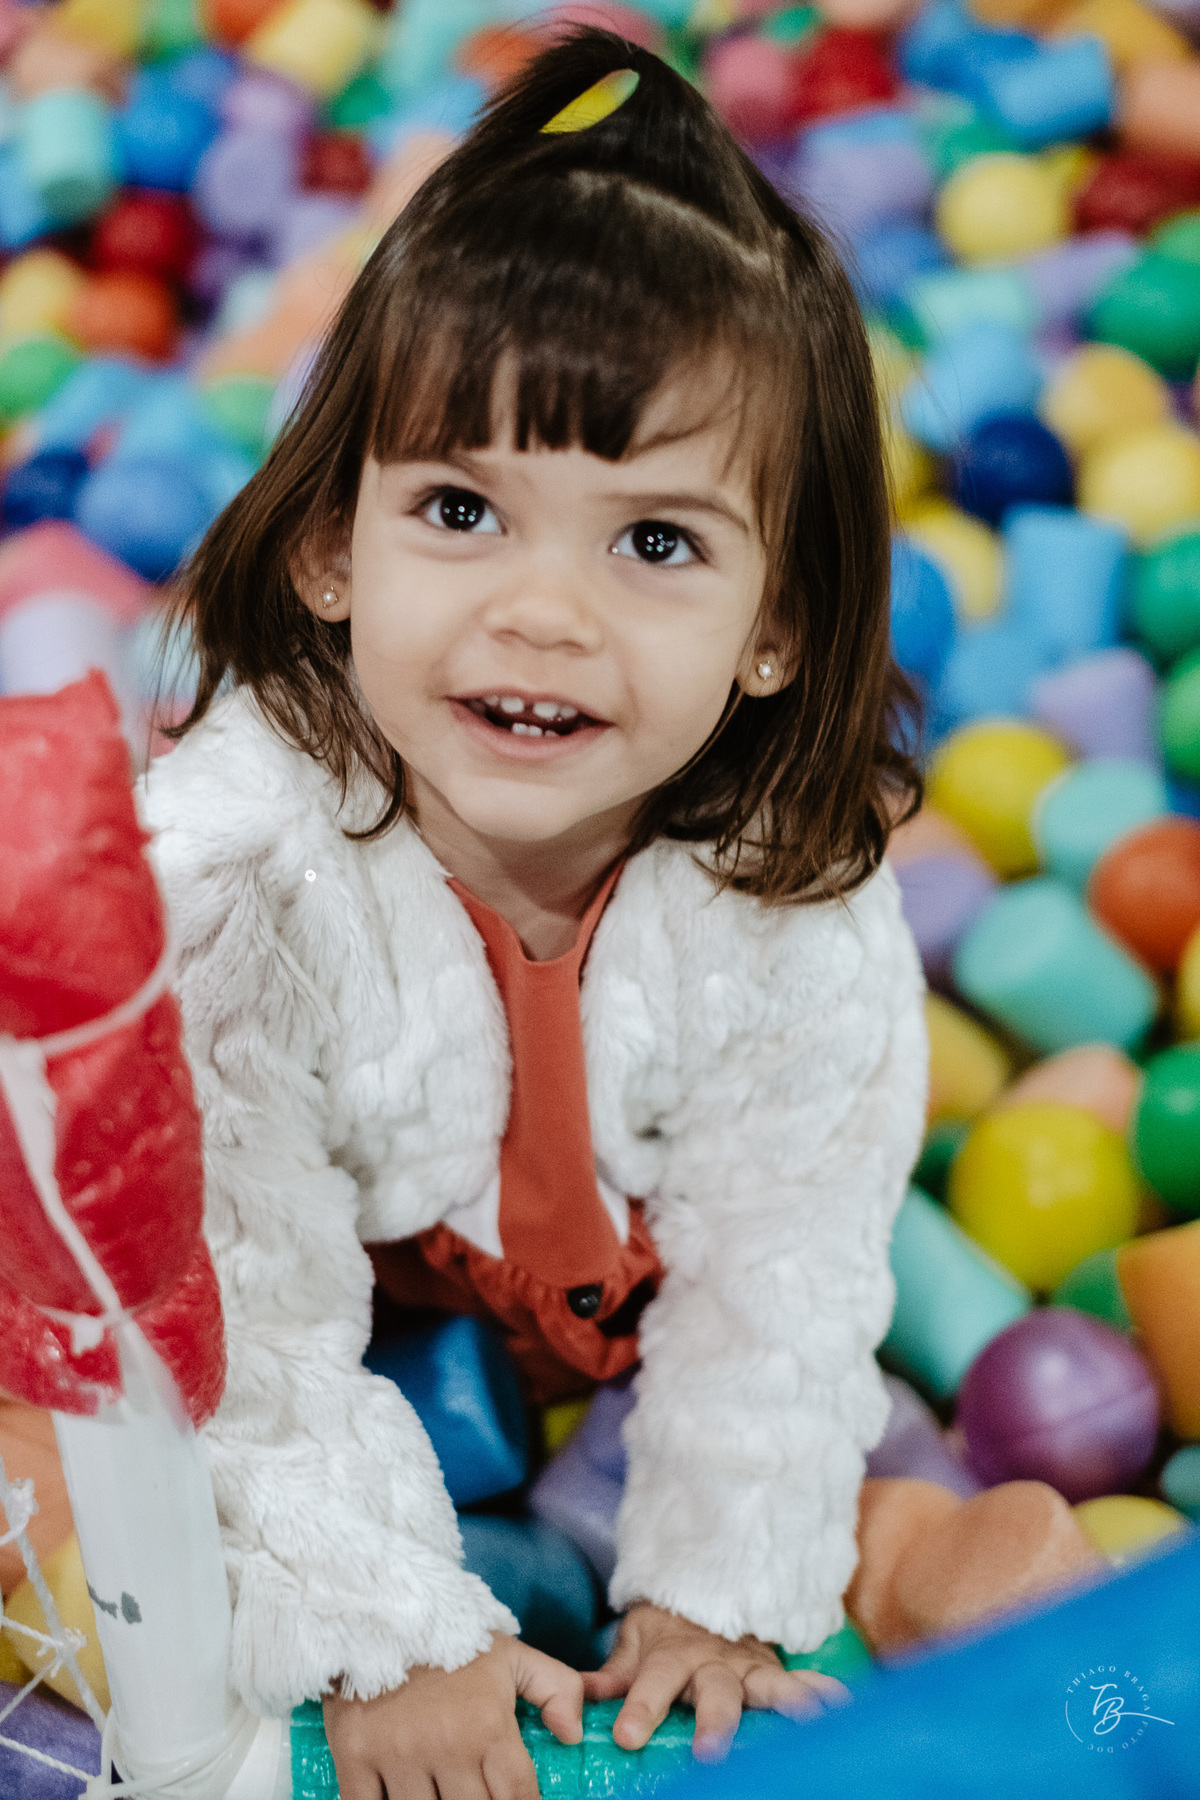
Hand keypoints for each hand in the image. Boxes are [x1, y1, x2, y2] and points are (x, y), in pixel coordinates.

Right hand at [322, 1633, 582, 1799]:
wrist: (380, 1608)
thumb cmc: (450, 1639)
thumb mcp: (511, 1656)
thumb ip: (557, 1688)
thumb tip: (574, 1735)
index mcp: (488, 1725)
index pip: (518, 1798)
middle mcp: (447, 1746)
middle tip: (475, 1791)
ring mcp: (398, 1756)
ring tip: (442, 1790)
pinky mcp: (355, 1758)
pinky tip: (399, 1794)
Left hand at [582, 1603, 849, 1762]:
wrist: (704, 1595)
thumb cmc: (664, 1630)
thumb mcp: (632, 1643)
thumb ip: (612, 1673)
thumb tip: (575, 1700)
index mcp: (672, 1656)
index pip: (652, 1682)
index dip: (640, 1707)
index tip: (626, 1736)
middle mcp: (713, 1663)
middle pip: (715, 1692)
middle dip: (714, 1722)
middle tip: (710, 1752)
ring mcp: (749, 1668)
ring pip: (767, 1686)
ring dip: (787, 1706)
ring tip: (807, 1725)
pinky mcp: (775, 1674)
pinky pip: (803, 1680)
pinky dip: (825, 1692)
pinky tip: (845, 1706)